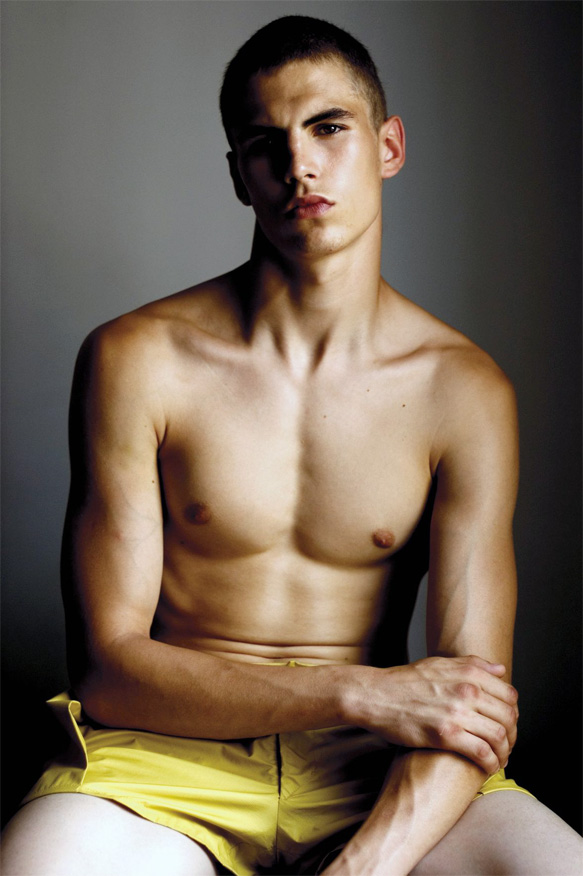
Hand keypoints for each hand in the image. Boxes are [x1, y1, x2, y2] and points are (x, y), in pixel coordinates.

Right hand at [352, 655, 517, 773]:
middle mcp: (467, 690)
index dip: (513, 712)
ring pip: (499, 737)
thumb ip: (473, 664)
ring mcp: (457, 713)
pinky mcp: (446, 735)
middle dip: (513, 735)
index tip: (508, 724)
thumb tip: (501, 669)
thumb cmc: (405, 681)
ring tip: (499, 759)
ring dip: (505, 753)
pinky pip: (482, 753)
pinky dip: (491, 763)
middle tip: (507, 745)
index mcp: (468, 672)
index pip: (509, 694)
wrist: (376, 696)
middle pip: (508, 717)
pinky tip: (488, 767)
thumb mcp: (439, 663)